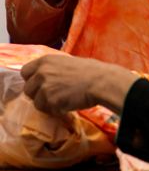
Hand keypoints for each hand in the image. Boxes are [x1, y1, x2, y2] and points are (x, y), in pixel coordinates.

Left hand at [21, 54, 137, 114]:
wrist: (101, 82)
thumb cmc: (91, 71)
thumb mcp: (69, 62)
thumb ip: (53, 68)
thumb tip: (45, 76)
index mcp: (46, 61)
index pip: (25, 71)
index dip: (32, 79)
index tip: (41, 84)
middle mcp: (41, 73)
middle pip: (28, 89)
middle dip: (38, 94)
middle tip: (53, 95)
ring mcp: (44, 87)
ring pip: (36, 102)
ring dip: (47, 104)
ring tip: (63, 100)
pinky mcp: (50, 101)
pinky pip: (47, 110)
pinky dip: (56, 110)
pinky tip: (68, 104)